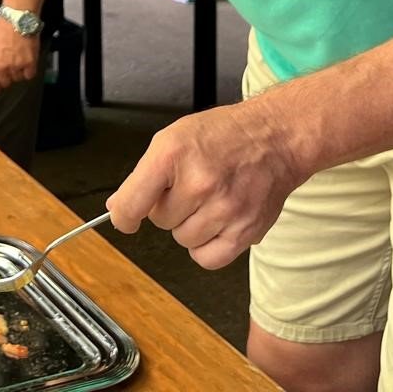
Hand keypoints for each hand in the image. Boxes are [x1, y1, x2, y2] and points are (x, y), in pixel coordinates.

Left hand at [0, 20, 39, 91]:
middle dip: (6, 78)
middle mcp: (3, 67)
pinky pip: (29, 75)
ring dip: (18, 73)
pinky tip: (27, 63)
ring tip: (19, 61)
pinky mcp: (30, 63)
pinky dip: (28, 71)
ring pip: (18, 79)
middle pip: (5, 83)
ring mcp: (17, 66)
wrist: (17, 19)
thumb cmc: (1, 30)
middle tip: (9, 70)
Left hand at [104, 99, 306, 269]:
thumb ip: (143, 175)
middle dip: (169, 207)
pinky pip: (207, 258)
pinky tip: (215, 223)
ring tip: (208, 200)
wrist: (274, 138)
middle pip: (160, 221)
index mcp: (173, 155)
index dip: (124, 216)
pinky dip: (207, 247)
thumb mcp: (172, 139)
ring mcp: (224, 208)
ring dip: (190, 225)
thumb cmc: (223, 135)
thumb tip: (119, 206)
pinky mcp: (245, 230)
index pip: (132, 203)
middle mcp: (199, 182)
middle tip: (190, 186)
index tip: (126, 219)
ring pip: (183, 240)